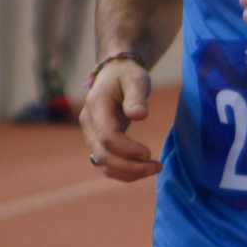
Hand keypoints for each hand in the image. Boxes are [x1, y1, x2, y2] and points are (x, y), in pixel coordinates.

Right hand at [82, 60, 160, 180]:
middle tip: (157, 167)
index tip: (148, 153)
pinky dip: (123, 172)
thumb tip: (139, 115)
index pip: (108, 137)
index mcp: (97, 106)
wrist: (114, 73)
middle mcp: (89, 123)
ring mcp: (90, 134)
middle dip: (131, 167)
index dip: (128, 149)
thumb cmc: (127, 75)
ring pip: (103, 164)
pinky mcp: (97, 142)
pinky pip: (106, 164)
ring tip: (154, 169)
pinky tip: (142, 170)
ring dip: (128, 173)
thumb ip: (136, 97)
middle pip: (104, 155)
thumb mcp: (135, 79)